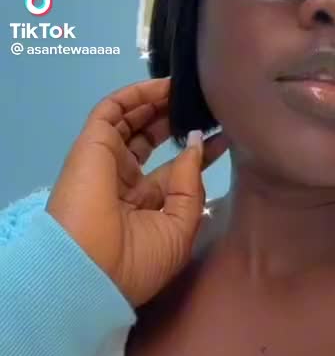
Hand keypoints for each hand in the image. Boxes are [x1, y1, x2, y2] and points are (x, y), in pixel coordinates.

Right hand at [46, 76, 227, 306]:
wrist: (90, 269)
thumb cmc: (139, 259)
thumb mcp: (180, 228)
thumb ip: (191, 184)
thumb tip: (196, 145)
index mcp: (144, 207)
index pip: (174, 170)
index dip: (197, 151)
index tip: (223, 134)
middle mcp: (125, 182)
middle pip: (150, 140)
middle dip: (175, 121)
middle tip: (203, 105)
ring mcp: (106, 161)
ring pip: (131, 120)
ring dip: (157, 103)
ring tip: (186, 90)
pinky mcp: (92, 144)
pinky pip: (113, 110)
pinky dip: (136, 94)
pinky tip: (164, 86)